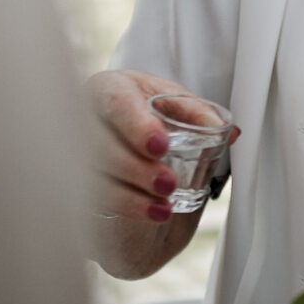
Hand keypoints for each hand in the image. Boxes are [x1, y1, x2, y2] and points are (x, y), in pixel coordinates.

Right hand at [86, 69, 230, 223]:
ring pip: (94, 176)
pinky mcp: (77, 181)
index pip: (117, 102)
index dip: (137, 125)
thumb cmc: (147, 114)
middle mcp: (86, 117)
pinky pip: (95, 198)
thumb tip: (227, 131)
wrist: (128, 141)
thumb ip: (199, 114)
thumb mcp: (175, 106)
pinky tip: (154, 214)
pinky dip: (128, 207)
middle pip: (99, 144)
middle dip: (135, 167)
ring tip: (165, 206)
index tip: (160, 145)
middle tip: (168, 183)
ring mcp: (75, 151)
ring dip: (131, 195)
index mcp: (111, 89)